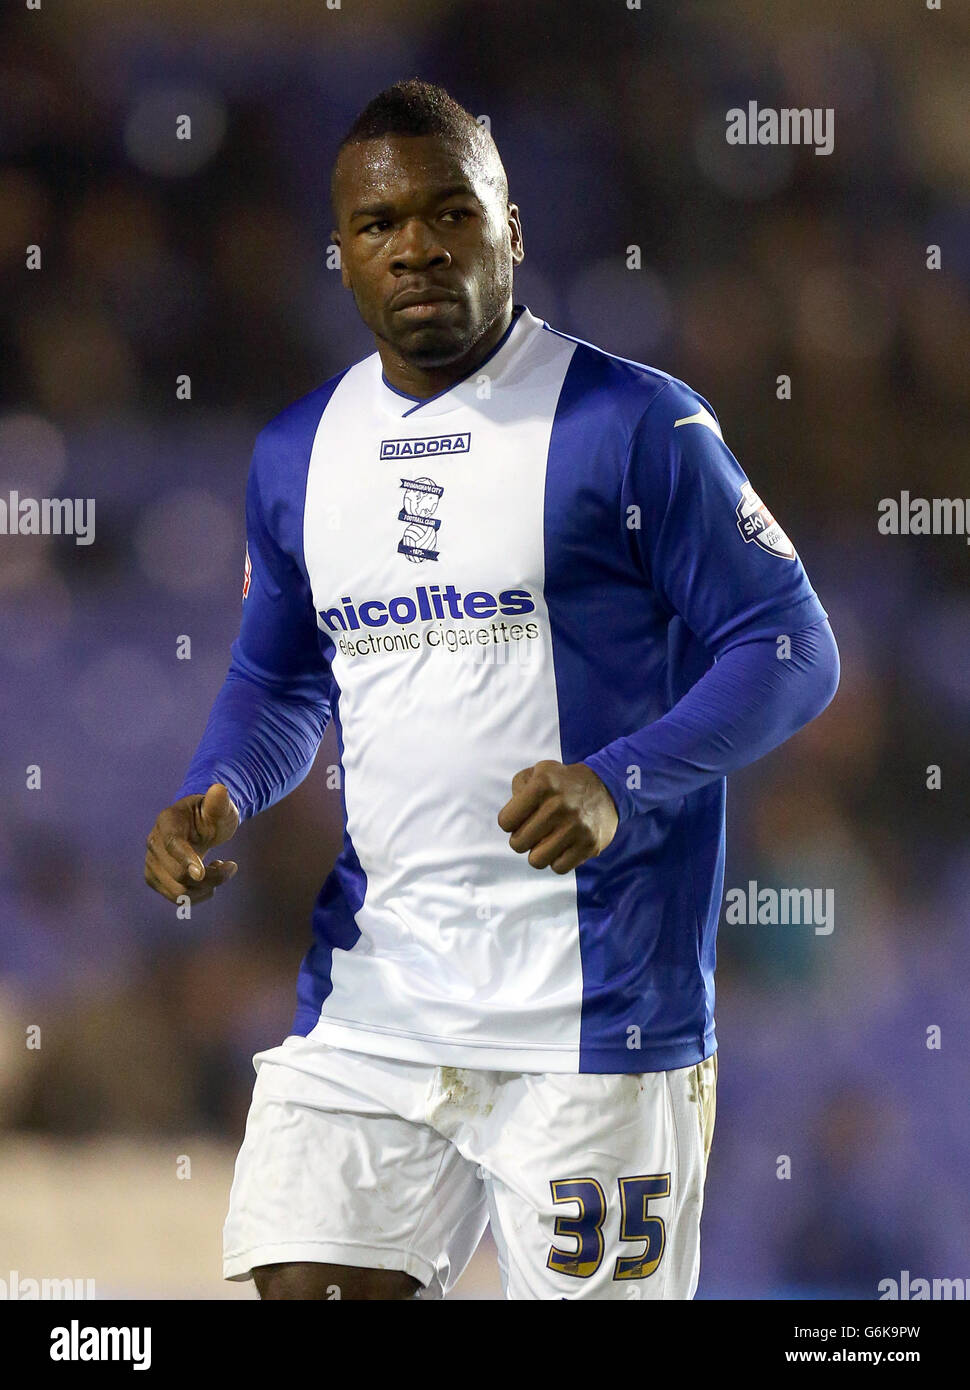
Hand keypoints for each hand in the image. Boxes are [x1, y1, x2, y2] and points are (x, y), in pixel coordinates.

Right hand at [144, 782, 239, 904]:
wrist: (199, 825)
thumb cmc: (211, 814)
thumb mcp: (220, 807)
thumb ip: (219, 802)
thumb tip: (219, 789)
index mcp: (167, 821)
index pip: (172, 844)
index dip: (186, 860)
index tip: (201, 874)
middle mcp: (153, 842)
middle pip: (178, 874)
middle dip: (211, 877)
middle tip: (231, 866)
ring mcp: (151, 863)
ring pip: (178, 892)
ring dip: (207, 888)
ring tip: (220, 870)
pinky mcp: (155, 879)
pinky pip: (178, 899)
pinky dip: (199, 894)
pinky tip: (208, 878)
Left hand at [497, 760, 618, 873]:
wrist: (606, 788)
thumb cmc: (563, 783)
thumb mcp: (539, 772)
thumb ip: (518, 788)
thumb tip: (511, 818)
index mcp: (543, 785)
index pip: (506, 821)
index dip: (510, 821)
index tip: (521, 817)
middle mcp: (559, 806)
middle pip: (518, 844)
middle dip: (522, 839)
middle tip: (534, 830)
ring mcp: (576, 827)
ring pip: (536, 860)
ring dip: (538, 852)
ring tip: (547, 840)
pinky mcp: (589, 845)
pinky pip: (559, 868)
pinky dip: (557, 860)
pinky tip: (563, 846)